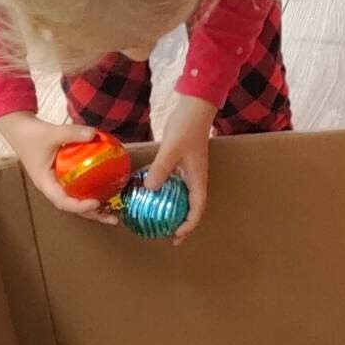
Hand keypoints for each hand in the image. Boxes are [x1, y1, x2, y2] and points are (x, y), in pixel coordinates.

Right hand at [0, 113, 112, 220]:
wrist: (19, 128)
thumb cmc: (31, 134)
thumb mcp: (51, 133)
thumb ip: (72, 133)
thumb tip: (95, 134)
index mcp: (46, 183)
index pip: (63, 201)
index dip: (79, 206)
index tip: (95, 203)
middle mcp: (53, 187)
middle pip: (74, 206)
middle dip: (94, 214)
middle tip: (114, 219)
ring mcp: (59, 182)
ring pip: (78, 199)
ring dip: (97, 206)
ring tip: (116, 211)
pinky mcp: (65, 175)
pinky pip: (80, 186)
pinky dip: (93, 189)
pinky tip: (109, 189)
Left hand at [145, 94, 215, 241]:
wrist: (194, 108)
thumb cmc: (187, 128)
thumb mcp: (172, 149)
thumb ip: (161, 168)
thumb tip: (149, 189)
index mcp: (197, 179)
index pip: (197, 209)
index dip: (188, 225)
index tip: (176, 235)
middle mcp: (194, 179)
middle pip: (190, 208)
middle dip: (181, 224)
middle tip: (168, 236)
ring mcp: (187, 171)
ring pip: (180, 197)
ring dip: (172, 210)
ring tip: (158, 220)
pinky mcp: (178, 163)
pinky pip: (171, 183)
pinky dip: (161, 191)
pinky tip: (147, 192)